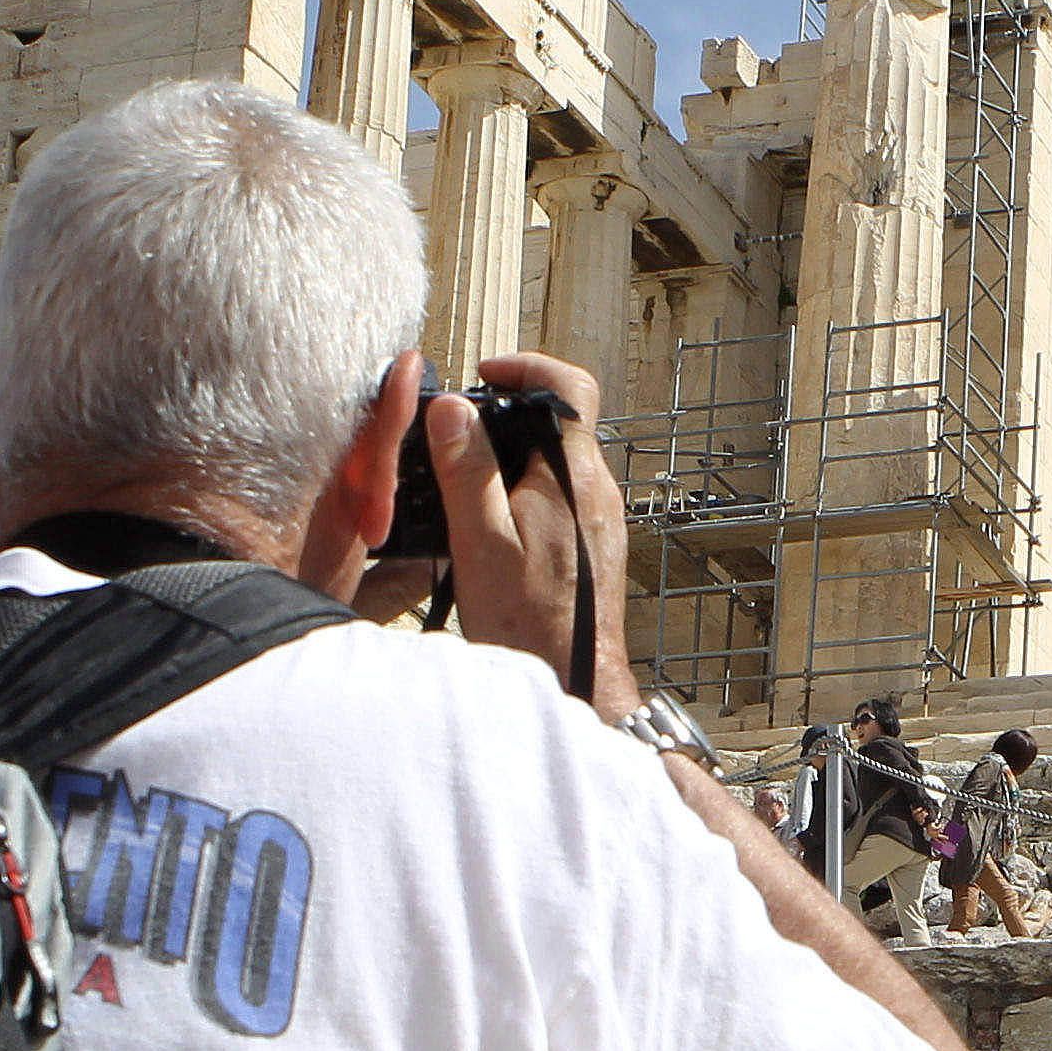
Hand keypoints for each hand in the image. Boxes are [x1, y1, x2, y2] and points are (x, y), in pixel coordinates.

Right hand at [426, 351, 636, 715]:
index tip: (487, 375)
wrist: (575, 682)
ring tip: (465, 479)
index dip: (529, 367)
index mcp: (574, 478)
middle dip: (507, 415)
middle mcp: (597, 490)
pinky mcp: (592, 544)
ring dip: (513, 455)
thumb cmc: (529, 623)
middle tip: (459, 431)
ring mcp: (599, 518)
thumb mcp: (481, 544)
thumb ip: (467, 473)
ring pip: (557, 460)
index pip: (572, 388)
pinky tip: (490, 523)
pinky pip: (560, 495)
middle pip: (560, 422)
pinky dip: (524, 490)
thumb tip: (452, 409)